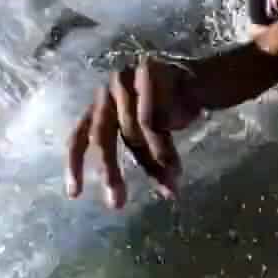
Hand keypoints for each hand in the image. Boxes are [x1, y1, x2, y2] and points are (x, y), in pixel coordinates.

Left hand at [66, 56, 202, 208]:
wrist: (202, 79)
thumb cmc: (172, 107)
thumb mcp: (151, 137)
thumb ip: (147, 159)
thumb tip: (168, 195)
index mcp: (100, 106)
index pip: (79, 136)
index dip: (74, 166)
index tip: (75, 195)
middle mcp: (108, 91)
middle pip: (101, 135)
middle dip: (109, 171)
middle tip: (117, 203)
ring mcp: (127, 80)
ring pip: (133, 131)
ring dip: (155, 158)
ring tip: (173, 179)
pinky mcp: (148, 75)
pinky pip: (151, 121)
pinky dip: (162, 147)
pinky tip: (174, 164)